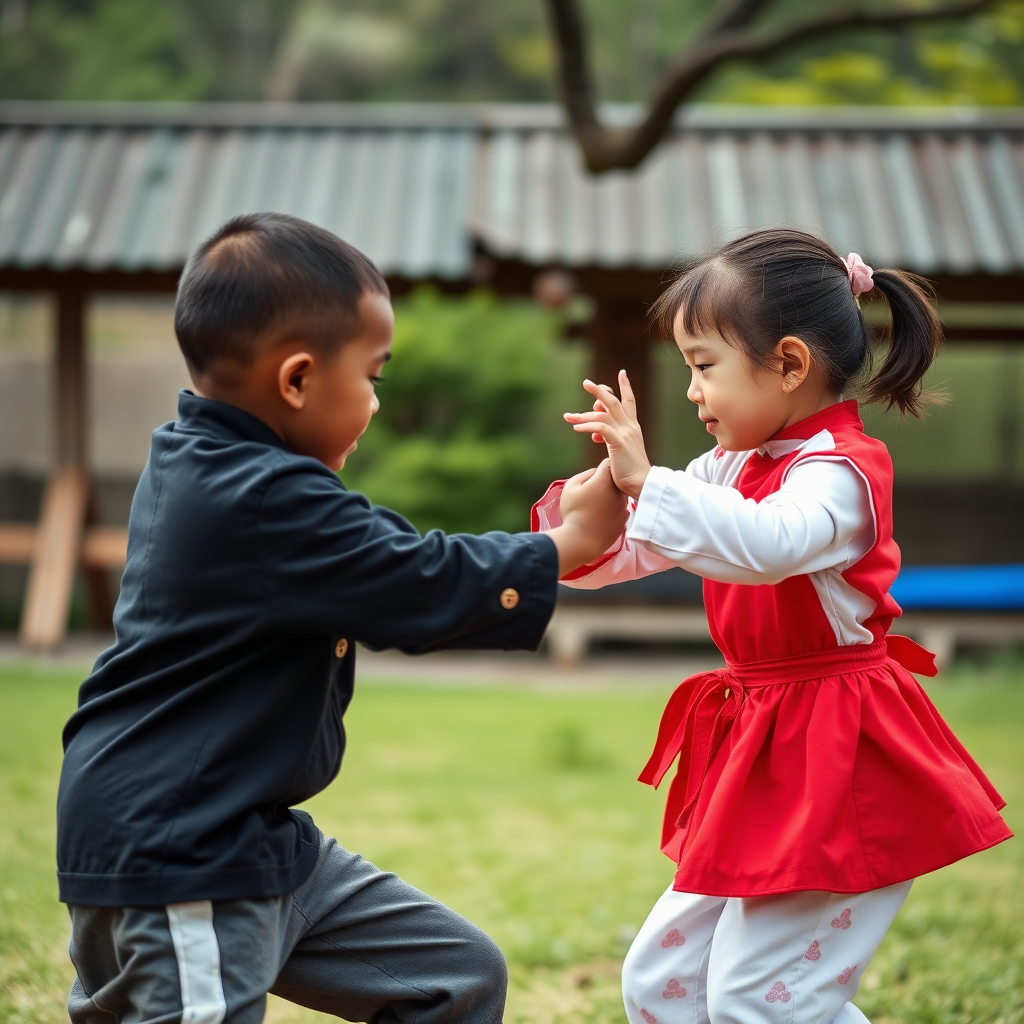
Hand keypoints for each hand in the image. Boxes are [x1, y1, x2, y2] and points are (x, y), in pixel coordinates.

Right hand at [547, 460, 627, 575]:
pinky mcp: (624, 520)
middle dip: (606, 482)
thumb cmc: (573, 513)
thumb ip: (583, 475)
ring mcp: (623, 506)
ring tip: (596, 507)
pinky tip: (601, 517)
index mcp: (604, 480)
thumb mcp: (570, 487)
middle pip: (615, 480)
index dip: (600, 468)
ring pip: (619, 495)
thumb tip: (594, 473)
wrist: (583, 541)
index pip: (608, 464)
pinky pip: (620, 509)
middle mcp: (618, 491)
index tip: (593, 476)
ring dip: (610, 496)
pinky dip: (613, 510)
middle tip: (592, 493)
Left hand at [563, 371, 651, 498]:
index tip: (622, 373)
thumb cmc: (631, 473)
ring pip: (603, 412)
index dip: (625, 387)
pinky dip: (587, 426)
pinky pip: (600, 427)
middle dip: (599, 390)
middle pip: (613, 401)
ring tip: (568, 417)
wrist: (643, 484)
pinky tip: (576, 429)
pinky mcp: (618, 442)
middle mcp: (630, 427)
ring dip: (583, 414)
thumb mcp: (620, 451)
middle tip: (586, 383)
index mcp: (633, 428)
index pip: (629, 402)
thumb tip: (596, 434)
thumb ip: (609, 439)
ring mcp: (625, 433)